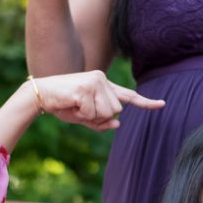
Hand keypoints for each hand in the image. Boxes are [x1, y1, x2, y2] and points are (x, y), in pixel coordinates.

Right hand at [34, 70, 164, 131]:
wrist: (40, 95)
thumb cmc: (63, 105)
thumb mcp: (84, 118)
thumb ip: (100, 122)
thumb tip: (118, 123)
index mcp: (105, 86)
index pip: (129, 96)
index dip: (146, 103)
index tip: (163, 105)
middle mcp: (102, 80)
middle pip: (116, 111)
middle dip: (98, 117)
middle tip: (80, 109)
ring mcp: (95, 82)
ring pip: (106, 113)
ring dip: (89, 116)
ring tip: (75, 105)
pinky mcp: (86, 88)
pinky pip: (91, 113)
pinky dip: (80, 114)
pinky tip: (70, 104)